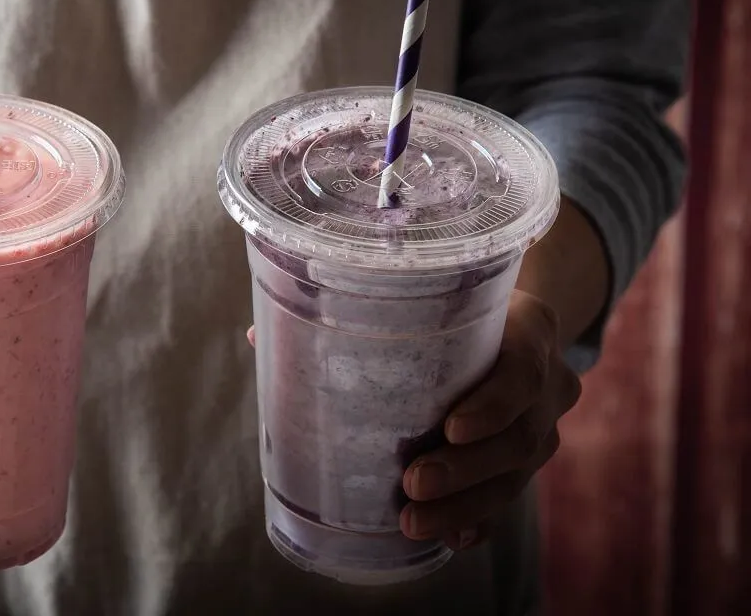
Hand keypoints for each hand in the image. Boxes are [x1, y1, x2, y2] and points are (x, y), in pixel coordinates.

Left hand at [400, 290, 581, 549]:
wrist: (508, 323)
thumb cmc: (451, 306)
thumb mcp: (435, 292)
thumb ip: (382, 307)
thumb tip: (278, 335)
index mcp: (530, 326)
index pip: (522, 368)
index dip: (492, 405)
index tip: (451, 429)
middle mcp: (551, 379)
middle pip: (520, 433)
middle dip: (465, 468)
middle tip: (414, 485)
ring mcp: (547, 423)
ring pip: (516, 473)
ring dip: (464, 504)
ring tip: (413, 521)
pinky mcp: (532, 457)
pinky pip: (511, 494)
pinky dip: (479, 519)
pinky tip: (451, 538)